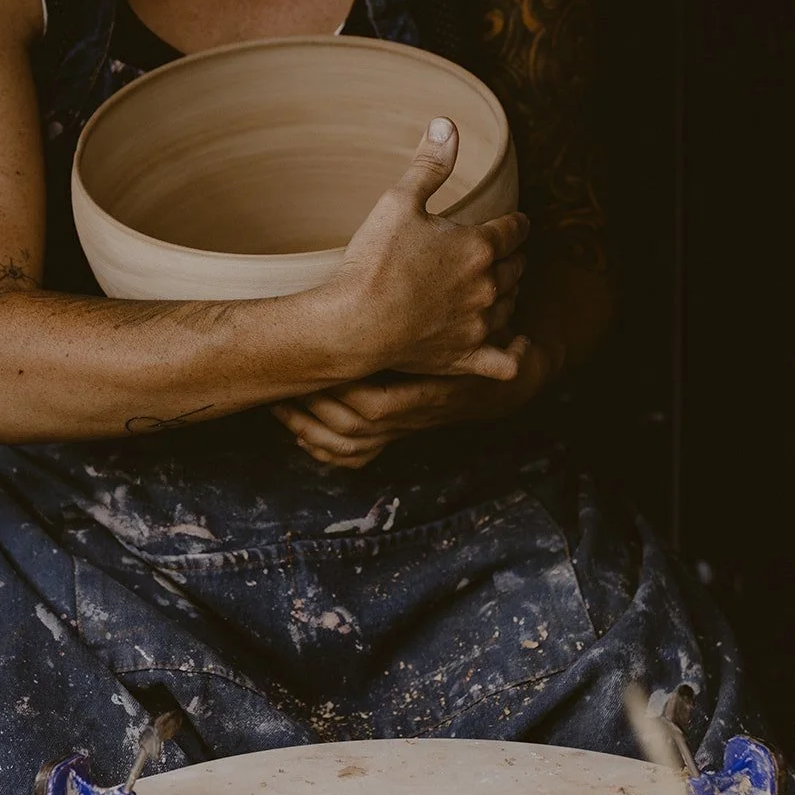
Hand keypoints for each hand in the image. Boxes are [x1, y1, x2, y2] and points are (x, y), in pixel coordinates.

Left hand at [272, 335, 562, 468]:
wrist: (505, 385)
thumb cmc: (495, 352)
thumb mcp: (497, 343)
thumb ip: (484, 336)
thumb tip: (518, 340)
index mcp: (428, 396)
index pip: (377, 404)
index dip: (342, 390)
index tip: (314, 365)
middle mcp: (411, 420)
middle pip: (350, 428)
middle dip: (311, 407)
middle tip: (280, 380)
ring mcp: (398, 432)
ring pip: (344, 445)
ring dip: (305, 427)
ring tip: (275, 402)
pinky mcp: (389, 436)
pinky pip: (347, 458)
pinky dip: (316, 449)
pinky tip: (293, 428)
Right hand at [318, 117, 530, 380]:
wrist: (354, 323)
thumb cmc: (373, 261)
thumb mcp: (398, 201)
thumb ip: (429, 165)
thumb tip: (447, 124)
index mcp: (479, 246)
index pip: (515, 230)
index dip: (517, 223)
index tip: (516, 222)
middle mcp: (488, 286)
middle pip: (518, 268)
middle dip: (514, 257)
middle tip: (507, 254)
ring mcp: (479, 324)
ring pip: (512, 305)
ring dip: (510, 294)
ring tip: (501, 288)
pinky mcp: (466, 355)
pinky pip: (504, 360)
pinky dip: (512, 353)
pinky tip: (513, 347)